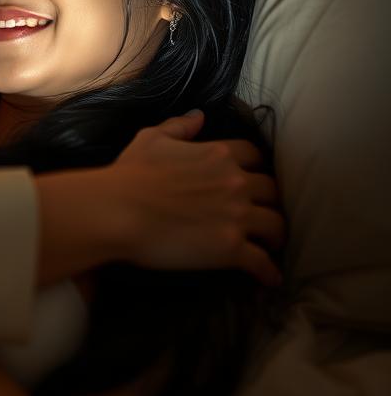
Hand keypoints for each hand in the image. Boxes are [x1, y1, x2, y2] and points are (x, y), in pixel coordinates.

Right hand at [32, 111, 283, 287]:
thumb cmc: (130, 174)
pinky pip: (262, 262)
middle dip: (269, 200)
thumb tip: (199, 116)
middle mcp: (236, 183)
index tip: (251, 177)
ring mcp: (236, 217)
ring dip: (276, 234)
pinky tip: (270, 278)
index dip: (255, 167)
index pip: (255, 155)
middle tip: (261, 210)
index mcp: (219, 155)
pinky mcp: (231, 249)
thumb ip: (179, 126)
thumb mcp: (151, 139)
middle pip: (272, 190)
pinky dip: (269, 272)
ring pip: (276, 224)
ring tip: (271, 243)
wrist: (119, 211)